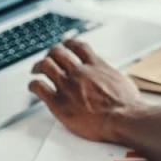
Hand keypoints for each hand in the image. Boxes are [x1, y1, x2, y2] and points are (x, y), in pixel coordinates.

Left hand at [29, 39, 144, 142]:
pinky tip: (33, 86)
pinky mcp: (58, 102)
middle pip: (58, 52)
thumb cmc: (127, 105)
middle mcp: (80, 72)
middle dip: (51, 53)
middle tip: (48, 57)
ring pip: (45, 65)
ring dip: (38, 65)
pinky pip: (39, 87)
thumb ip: (110, 76)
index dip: (69, 43)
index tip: (66, 44)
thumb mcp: (122, 80)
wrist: (123, 118)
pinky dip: (33, 84)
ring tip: (36, 69)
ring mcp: (68, 86)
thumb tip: (111, 78)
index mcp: (96, 65)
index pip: (78, 46)